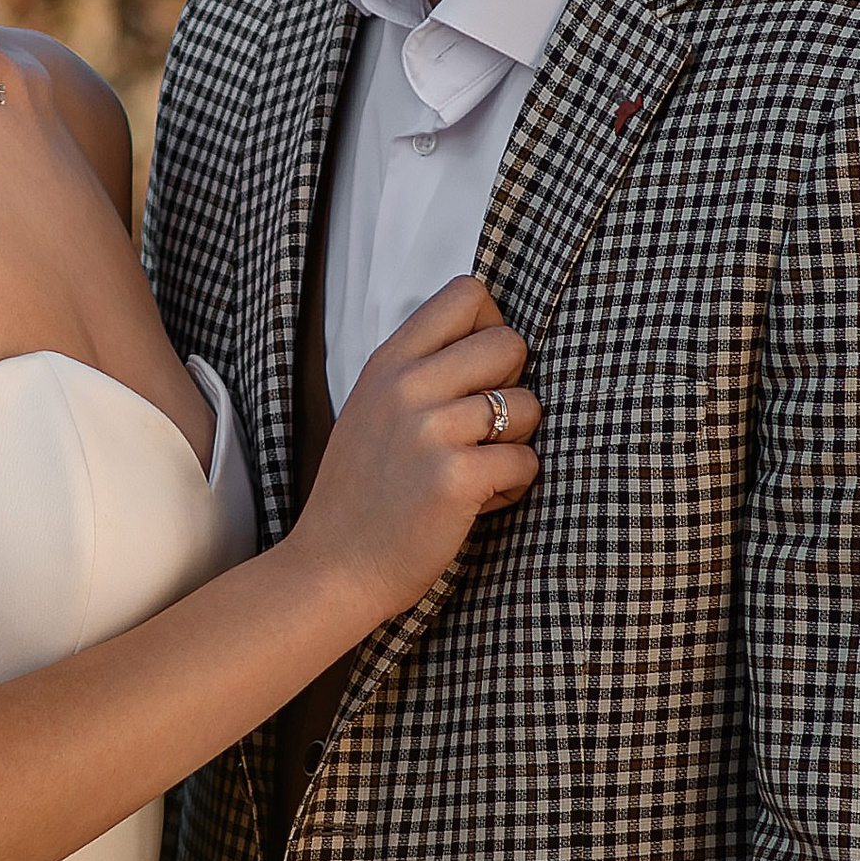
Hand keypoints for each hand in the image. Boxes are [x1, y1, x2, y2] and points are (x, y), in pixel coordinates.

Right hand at [287, 277, 539, 626]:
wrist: (332, 567)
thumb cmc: (362, 494)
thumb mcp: (372, 409)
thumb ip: (419, 370)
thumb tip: (492, 341)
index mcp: (388, 363)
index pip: (467, 293)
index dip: (490, 326)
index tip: (479, 370)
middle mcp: (407, 386)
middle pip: (510, 342)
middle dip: (512, 386)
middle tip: (484, 427)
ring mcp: (429, 431)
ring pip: (527, 406)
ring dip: (515, 443)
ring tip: (478, 469)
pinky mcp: (454, 478)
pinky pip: (525, 461)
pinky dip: (513, 486)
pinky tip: (479, 501)